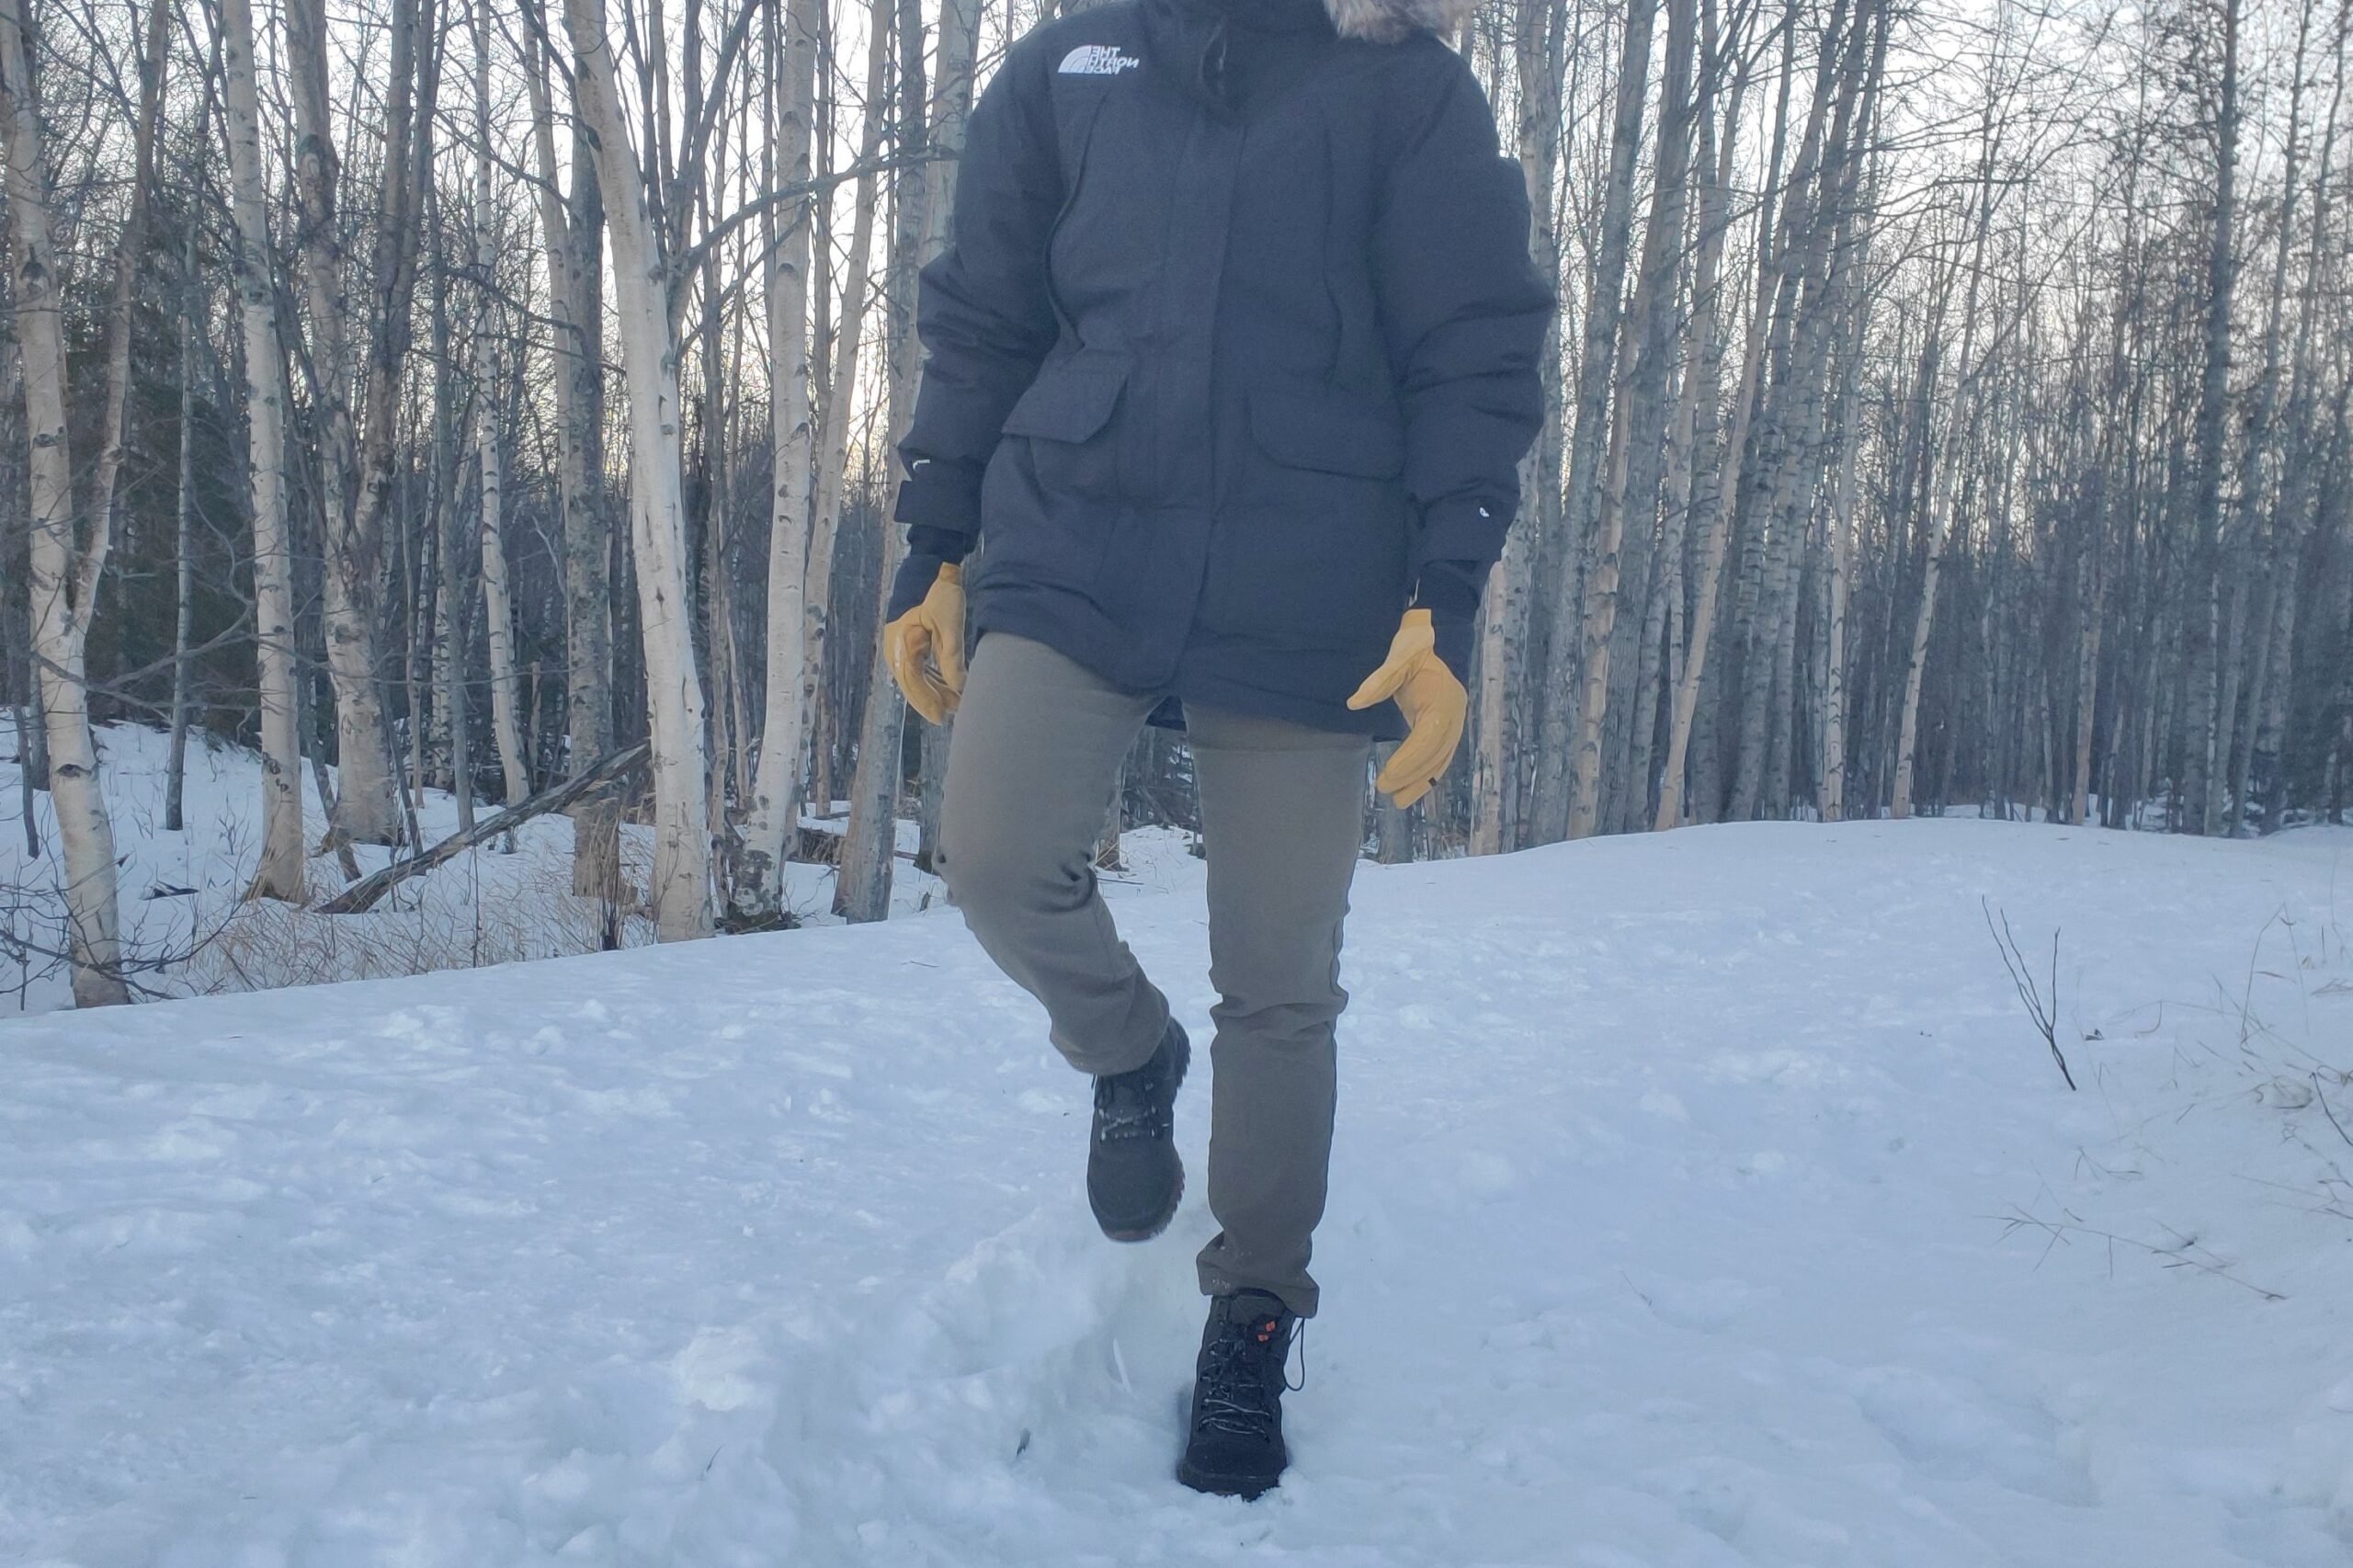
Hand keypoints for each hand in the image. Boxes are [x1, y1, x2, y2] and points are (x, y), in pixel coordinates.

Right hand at [883, 562, 965, 724]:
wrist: (929, 567)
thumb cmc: (939, 594)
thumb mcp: (949, 625)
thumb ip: (953, 657)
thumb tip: (960, 687)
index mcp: (901, 645)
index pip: (913, 681)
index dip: (928, 701)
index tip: (942, 716)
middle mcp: (896, 649)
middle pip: (913, 683)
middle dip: (932, 700)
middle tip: (951, 715)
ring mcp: (900, 646)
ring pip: (916, 677)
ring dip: (934, 690)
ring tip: (954, 704)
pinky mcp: (909, 643)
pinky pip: (919, 667)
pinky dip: (932, 678)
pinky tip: (947, 688)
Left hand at [1345, 608, 1467, 809]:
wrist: (1431, 637)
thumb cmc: (1414, 646)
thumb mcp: (1398, 656)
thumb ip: (1379, 680)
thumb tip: (1354, 703)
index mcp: (1445, 697)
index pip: (1429, 736)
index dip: (1410, 759)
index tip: (1388, 775)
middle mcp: (1455, 713)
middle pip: (1436, 752)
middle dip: (1412, 774)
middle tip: (1385, 789)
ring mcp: (1454, 722)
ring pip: (1440, 759)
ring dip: (1421, 782)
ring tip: (1398, 802)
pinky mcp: (1447, 728)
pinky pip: (1439, 757)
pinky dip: (1426, 775)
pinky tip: (1411, 791)